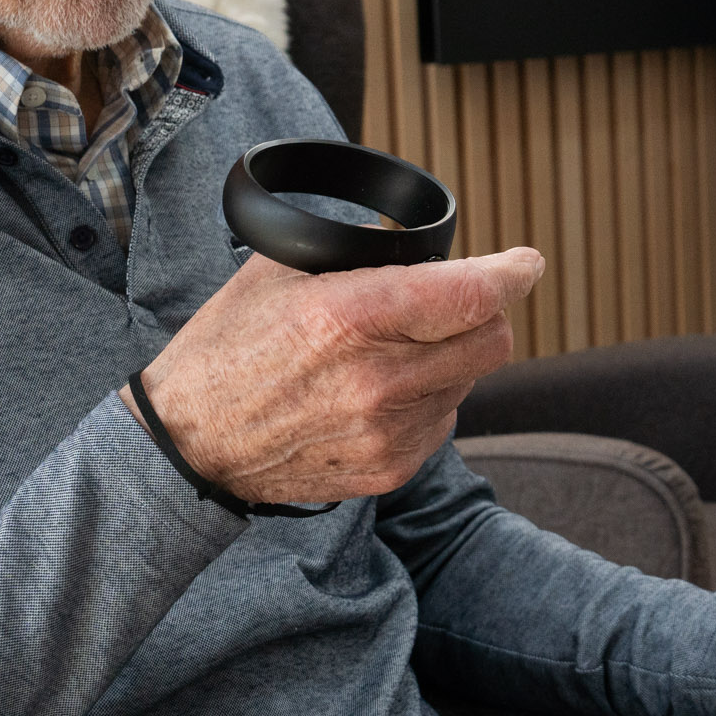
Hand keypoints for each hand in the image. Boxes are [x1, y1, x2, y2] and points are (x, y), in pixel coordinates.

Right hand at [127, 247, 544, 506]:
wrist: (189, 441)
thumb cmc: (229, 346)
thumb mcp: (281, 271)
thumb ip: (357, 253)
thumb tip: (421, 247)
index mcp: (350, 315)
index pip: (471, 294)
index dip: (512, 274)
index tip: (525, 264)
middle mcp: (377, 378)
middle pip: (491, 340)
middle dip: (486, 312)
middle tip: (460, 301)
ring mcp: (386, 430)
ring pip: (470, 379)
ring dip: (453, 356)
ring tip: (398, 348)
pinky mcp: (388, 469)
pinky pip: (444, 419)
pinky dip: (430, 398)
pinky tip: (384, 389)